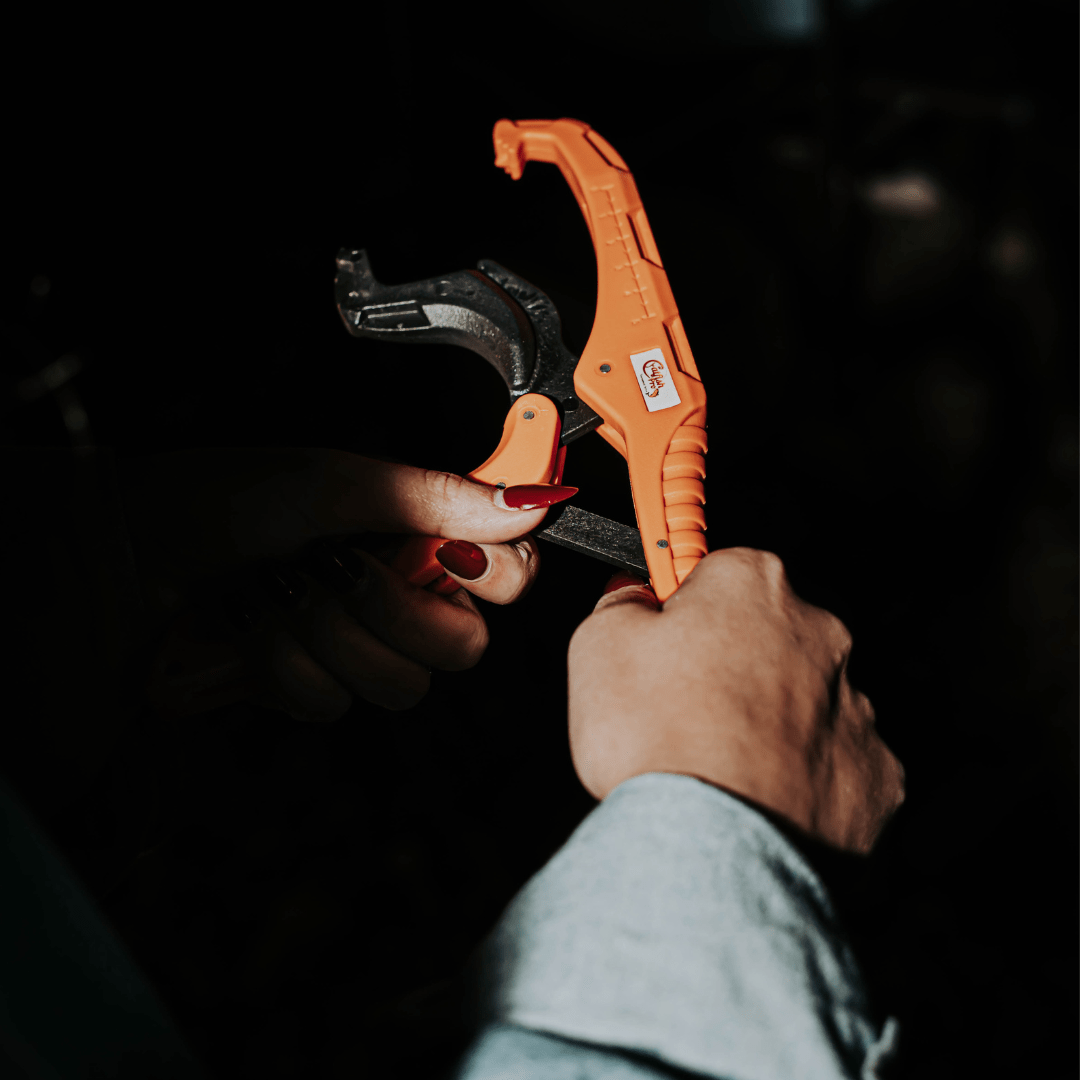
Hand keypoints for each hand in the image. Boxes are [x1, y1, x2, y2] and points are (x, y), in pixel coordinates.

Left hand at [120, 449, 574, 718]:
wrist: (133, 557)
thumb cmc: (227, 502)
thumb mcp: (337, 483)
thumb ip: (437, 497)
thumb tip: (531, 500)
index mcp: (418, 536)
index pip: (510, 575)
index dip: (496, 576)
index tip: (451, 556)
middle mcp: (401, 595)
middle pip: (463, 648)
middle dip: (392, 612)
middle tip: (339, 567)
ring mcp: (358, 647)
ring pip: (399, 685)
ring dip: (326, 634)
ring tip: (278, 588)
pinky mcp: (313, 687)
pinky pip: (333, 704)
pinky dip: (285, 664)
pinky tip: (255, 626)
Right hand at [567, 550, 904, 853]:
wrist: (711, 846)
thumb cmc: (656, 736)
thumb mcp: (598, 645)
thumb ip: (620, 603)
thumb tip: (631, 598)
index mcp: (754, 584)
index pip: (717, 574)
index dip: (683, 610)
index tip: (663, 636)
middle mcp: (819, 632)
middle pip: (769, 636)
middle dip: (732, 664)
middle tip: (680, 711)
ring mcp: (856, 707)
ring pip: (805, 703)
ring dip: (770, 723)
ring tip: (714, 765)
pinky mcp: (876, 776)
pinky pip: (835, 767)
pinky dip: (803, 780)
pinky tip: (759, 799)